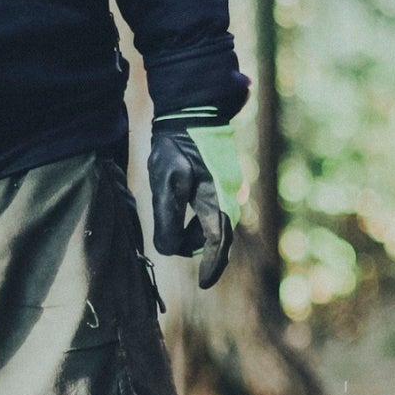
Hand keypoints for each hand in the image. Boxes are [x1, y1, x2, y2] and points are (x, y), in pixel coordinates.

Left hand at [146, 125, 235, 288]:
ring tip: (177, 235)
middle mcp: (229, 196)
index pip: (217, 244)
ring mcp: (229, 187)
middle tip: (185, 259)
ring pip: (219, 224)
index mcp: (216, 199)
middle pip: (221, 237)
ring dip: (199, 235)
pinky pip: (217, 210)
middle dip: (202, 251)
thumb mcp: (165, 183)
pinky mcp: (223, 179)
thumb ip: (167, 219)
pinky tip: (186, 216)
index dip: (210, 266)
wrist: (192, 109)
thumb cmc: (176, 144)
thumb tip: (169, 251)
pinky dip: (203, 221)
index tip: (203, 284)